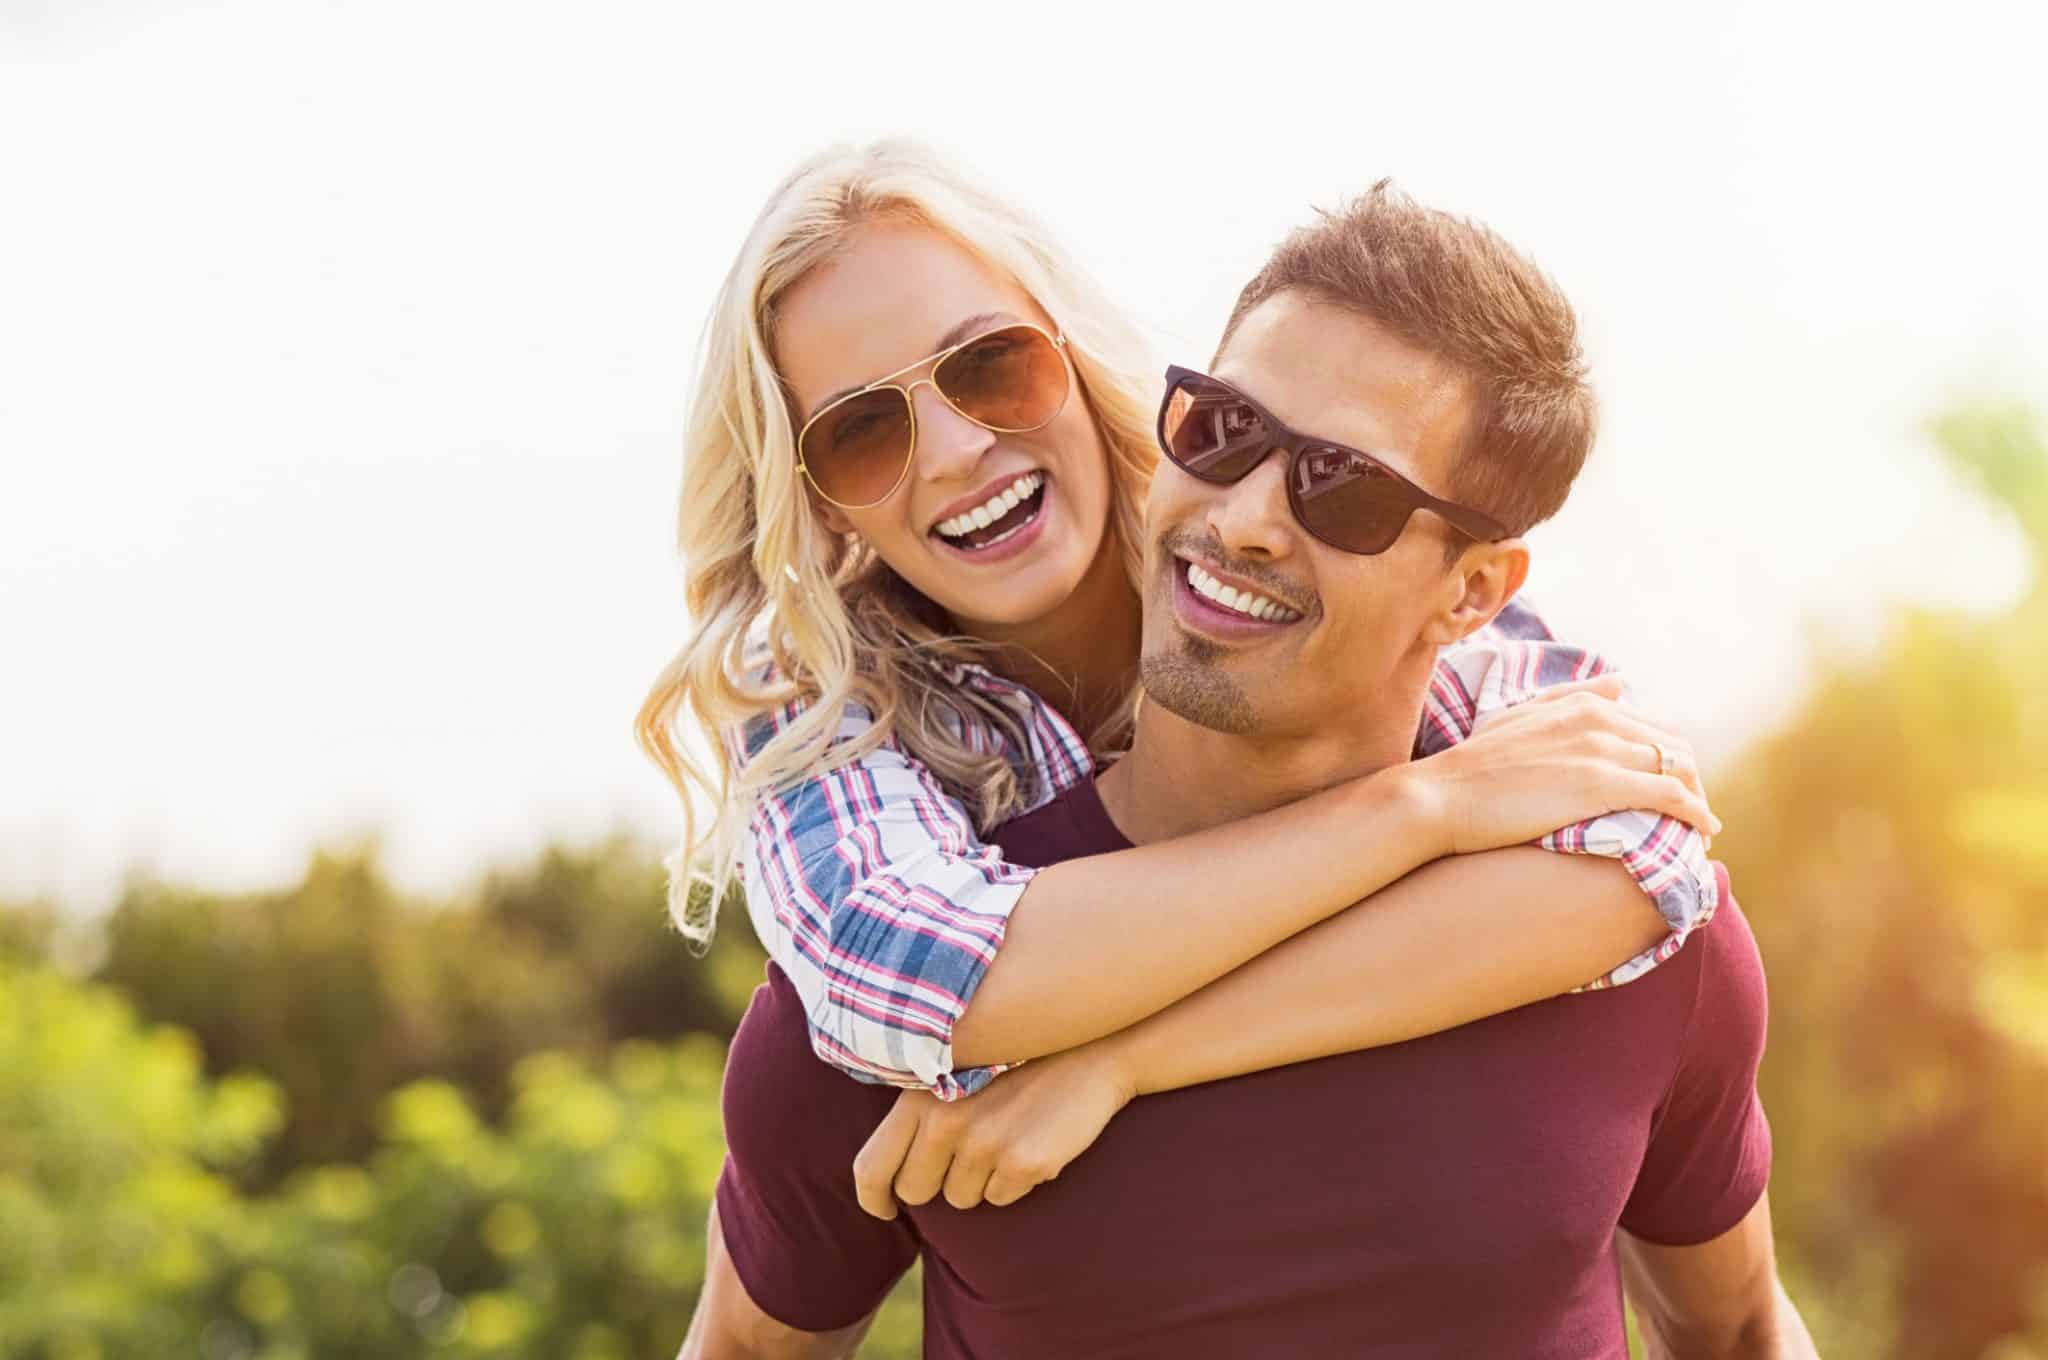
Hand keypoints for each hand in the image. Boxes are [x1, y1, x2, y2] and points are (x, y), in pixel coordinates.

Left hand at [851, 1044, 1135, 1219]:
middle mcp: (945, 1121)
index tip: (886, 1209)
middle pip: (915, 1191)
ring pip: (960, 1199)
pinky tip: (1028, 1143)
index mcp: (919, 1097)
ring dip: (979, 1181)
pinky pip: (999, 1198)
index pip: (871, 1167)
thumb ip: (917, 1117)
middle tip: (967, 1155)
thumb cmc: (1013, 1068)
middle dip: (935, 1186)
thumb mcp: (954, 1076)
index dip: (874, 1197)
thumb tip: (886, 1176)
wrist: (1087, 1054)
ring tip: (1004, 1137)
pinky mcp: (1022, 1163)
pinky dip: (1011, 1182)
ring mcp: (984, 1144)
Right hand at [1406, 673, 1719, 856]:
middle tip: (1693, 813)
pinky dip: (1696, 813)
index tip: (1673, 785)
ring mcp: (1602, 750)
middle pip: (1675, 745)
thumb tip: (1619, 682)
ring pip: (1679, 769)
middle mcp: (1600, 718)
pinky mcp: (1602, 785)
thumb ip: (1572, 697)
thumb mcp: (1521, 716)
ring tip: (1700, 828)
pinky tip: (1703, 833)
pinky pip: (1670, 795)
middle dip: (1693, 779)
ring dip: (1699, 799)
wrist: (1443, 796)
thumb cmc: (1473, 766)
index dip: (1672, 757)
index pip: (1654, 724)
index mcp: (1582, 702)